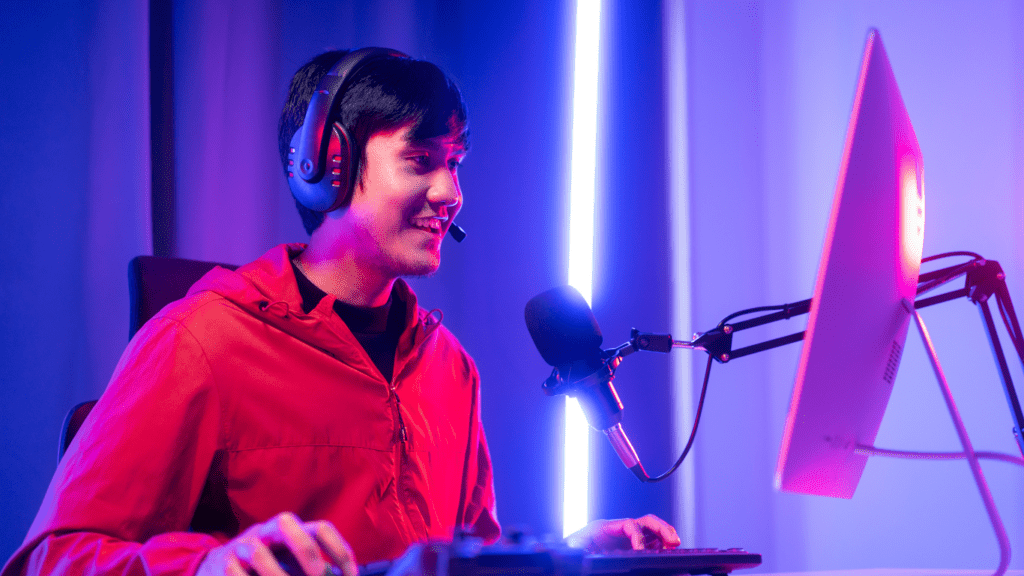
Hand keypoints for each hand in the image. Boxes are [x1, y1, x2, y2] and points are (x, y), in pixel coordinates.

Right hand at [196, 512, 357, 575]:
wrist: (218, 567)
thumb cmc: (268, 566)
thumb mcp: (293, 564)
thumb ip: (312, 570)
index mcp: (292, 530)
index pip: (321, 528)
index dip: (339, 550)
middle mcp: (268, 531)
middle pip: (287, 522)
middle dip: (308, 554)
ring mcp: (244, 544)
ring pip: (258, 552)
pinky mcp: (223, 562)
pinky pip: (234, 572)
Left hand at [565, 514, 680, 552]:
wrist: (563, 563)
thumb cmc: (569, 554)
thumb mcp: (574, 551)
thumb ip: (581, 550)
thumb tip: (584, 552)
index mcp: (602, 529)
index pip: (628, 524)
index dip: (638, 536)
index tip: (642, 551)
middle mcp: (616, 533)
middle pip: (644, 523)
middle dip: (661, 529)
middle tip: (673, 541)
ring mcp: (624, 542)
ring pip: (650, 533)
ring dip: (665, 536)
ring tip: (675, 545)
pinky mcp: (628, 553)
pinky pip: (649, 546)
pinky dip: (660, 548)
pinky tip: (668, 555)